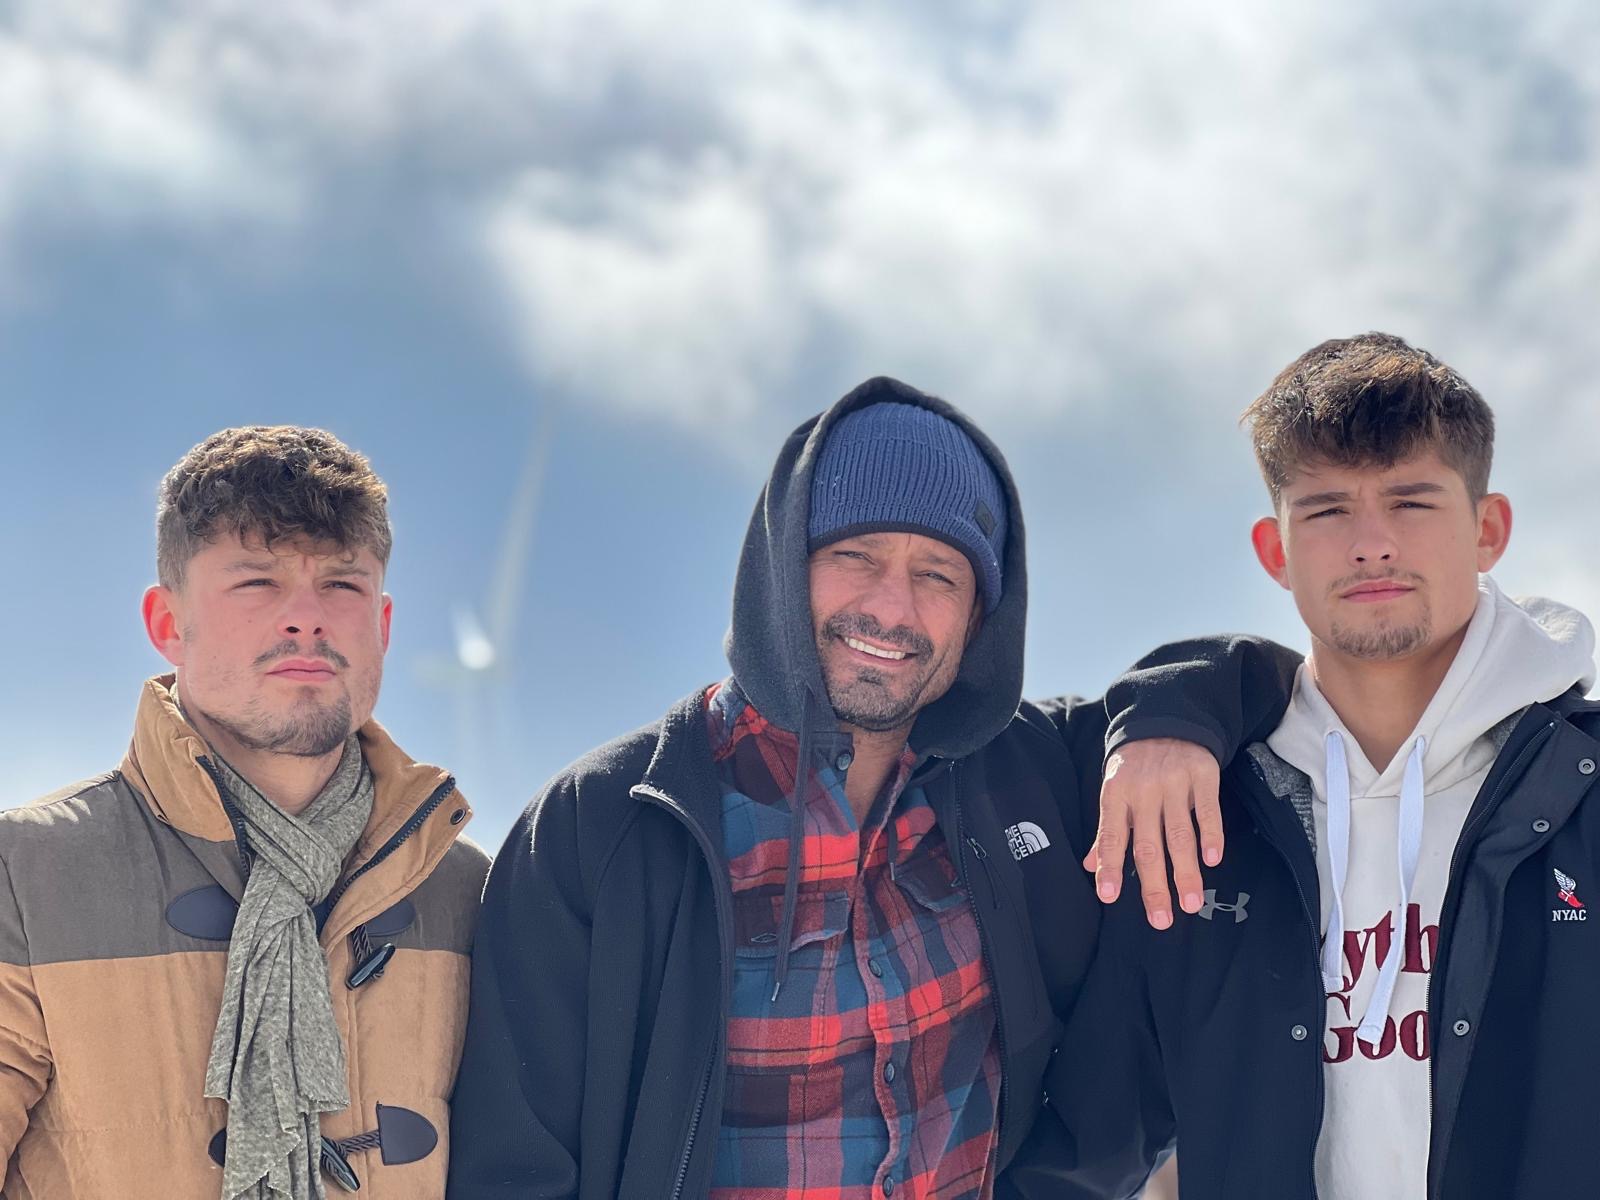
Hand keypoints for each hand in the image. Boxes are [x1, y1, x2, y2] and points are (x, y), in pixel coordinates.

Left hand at [1081, 738, 1222, 928]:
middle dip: (1154, 885)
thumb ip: (1106, 831)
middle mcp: (1143, 792)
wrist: (1164, 721)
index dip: (1109, 866)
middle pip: (1148, 844)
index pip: (1110, 836)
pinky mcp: (1203, 776)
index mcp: (1116, 795)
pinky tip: (1213, 861)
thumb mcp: (1114, 791)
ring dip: (1186, 871)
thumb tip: (1090, 867)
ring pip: (1179, 834)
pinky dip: (1212, 836)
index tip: (1109, 897)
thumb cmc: (1135, 766)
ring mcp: (1174, 784)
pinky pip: (1208, 810)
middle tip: (1161, 919)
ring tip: (1191, 902)